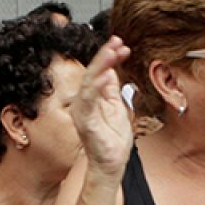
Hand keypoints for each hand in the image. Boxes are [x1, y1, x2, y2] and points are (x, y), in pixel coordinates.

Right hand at [74, 37, 134, 179]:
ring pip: (88, 82)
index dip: (109, 57)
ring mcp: (83, 112)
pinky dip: (95, 86)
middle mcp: (84, 102)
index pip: (99, 72)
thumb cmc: (112, 139)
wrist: (112, 163)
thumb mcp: (116, 107)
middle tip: (117, 42)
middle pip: (92, 73)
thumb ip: (111, 90)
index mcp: (92, 98)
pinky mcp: (85, 122)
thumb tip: (110, 70)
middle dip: (104, 55)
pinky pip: (88, 101)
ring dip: (100, 65)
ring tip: (112, 52)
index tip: (122, 45)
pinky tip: (105, 75)